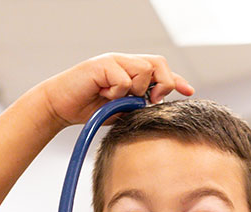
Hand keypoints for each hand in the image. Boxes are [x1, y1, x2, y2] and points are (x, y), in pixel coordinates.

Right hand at [35, 53, 193, 129]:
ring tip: (118, 99)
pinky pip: (123, 79)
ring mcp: (113, 61)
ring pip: (144, 70)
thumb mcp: (123, 111)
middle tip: (152, 101)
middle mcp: (124, 62)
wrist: (61, 107)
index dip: (176, 80)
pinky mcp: (101, 65)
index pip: (161, 70)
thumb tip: (161, 107)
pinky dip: (118, 92)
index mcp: (132, 72)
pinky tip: (105, 96)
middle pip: (158, 64)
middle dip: (163, 84)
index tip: (188, 92)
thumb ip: (141, 106)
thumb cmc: (91, 109)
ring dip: (136, 90)